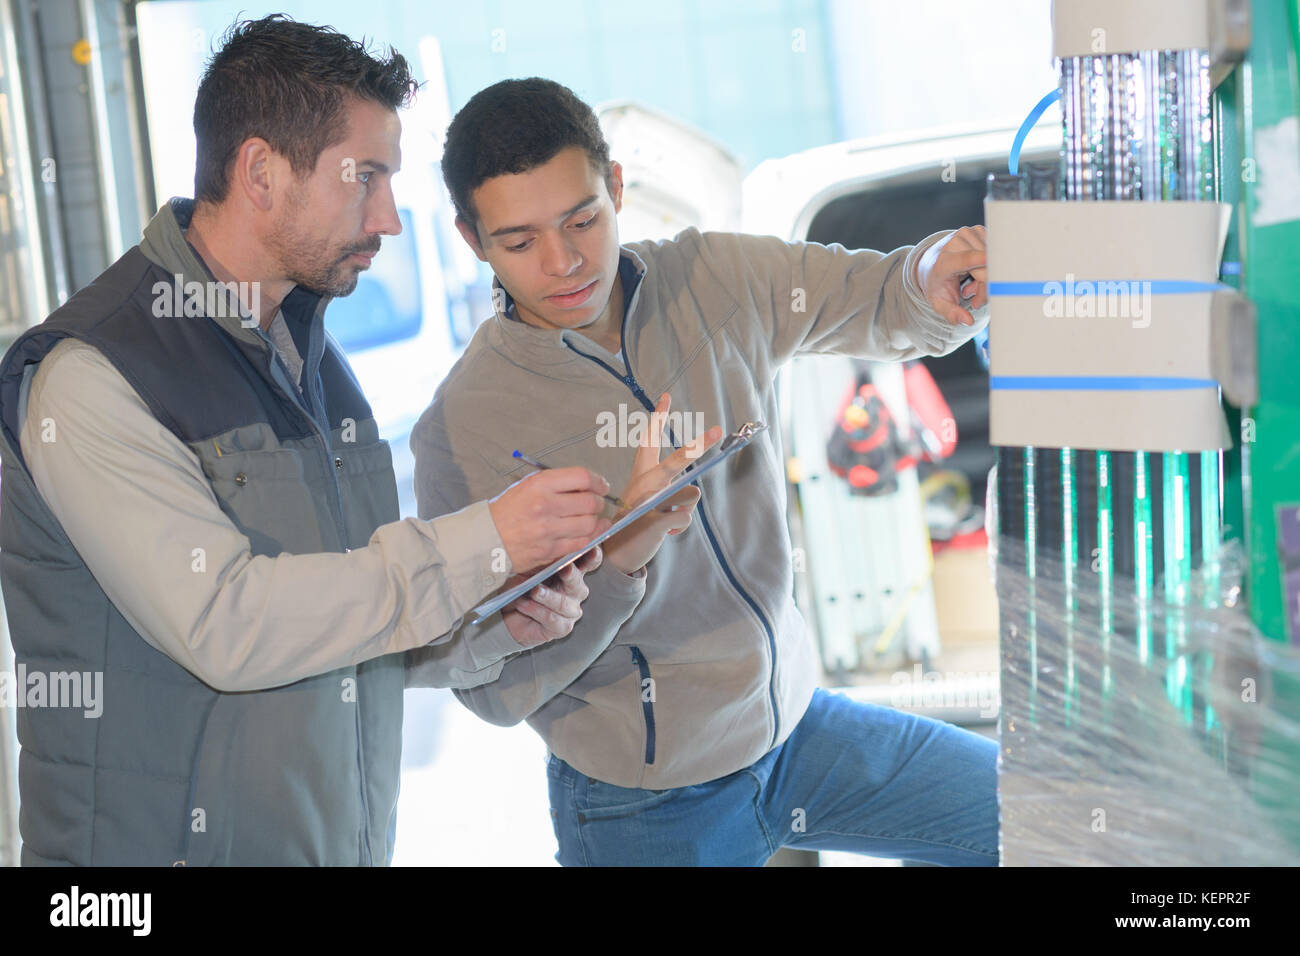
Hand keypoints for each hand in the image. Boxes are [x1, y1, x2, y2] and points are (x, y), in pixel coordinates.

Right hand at [488, 467, 612, 573]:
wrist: (486, 539)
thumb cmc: (506, 511)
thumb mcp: (526, 486)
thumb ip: (555, 483)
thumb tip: (586, 484)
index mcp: (539, 485)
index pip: (581, 477)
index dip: (598, 481)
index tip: (601, 485)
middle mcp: (545, 506)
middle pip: (590, 501)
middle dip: (599, 501)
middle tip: (598, 502)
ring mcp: (548, 530)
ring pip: (590, 524)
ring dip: (597, 520)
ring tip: (595, 517)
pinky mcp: (550, 550)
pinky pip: (582, 543)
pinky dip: (593, 536)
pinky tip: (595, 531)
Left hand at [502, 546, 603, 647]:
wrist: (506, 613)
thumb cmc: (521, 584)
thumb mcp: (530, 566)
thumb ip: (544, 557)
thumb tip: (546, 542)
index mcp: (573, 572)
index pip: (590, 562)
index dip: (593, 556)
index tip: (591, 548)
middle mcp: (576, 591)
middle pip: (578, 584)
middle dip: (571, 576)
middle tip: (564, 569)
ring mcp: (571, 611)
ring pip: (563, 604)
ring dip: (547, 596)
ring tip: (532, 591)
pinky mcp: (562, 628)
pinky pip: (552, 619)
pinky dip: (536, 610)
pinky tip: (523, 604)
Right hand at [603, 393, 723, 575]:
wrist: (616, 550)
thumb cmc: (635, 521)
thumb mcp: (648, 500)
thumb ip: (669, 490)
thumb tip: (694, 493)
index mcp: (641, 475)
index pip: (649, 441)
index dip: (657, 419)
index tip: (666, 397)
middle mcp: (645, 484)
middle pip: (676, 461)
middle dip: (698, 446)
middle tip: (717, 430)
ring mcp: (649, 502)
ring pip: (691, 495)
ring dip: (685, 507)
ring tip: (669, 518)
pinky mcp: (654, 521)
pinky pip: (685, 517)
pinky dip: (681, 525)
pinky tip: (668, 530)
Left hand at [916, 225, 987, 325]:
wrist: (930, 264)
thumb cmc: (937, 285)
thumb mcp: (939, 303)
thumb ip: (952, 314)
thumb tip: (968, 320)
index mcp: (943, 261)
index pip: (967, 259)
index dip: (985, 263)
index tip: (1000, 271)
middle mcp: (955, 242)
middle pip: (985, 267)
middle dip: (986, 288)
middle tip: (975, 301)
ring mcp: (968, 233)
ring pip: (992, 260)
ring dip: (987, 279)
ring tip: (971, 286)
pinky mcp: (979, 230)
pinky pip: (993, 253)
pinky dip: (989, 266)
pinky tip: (976, 272)